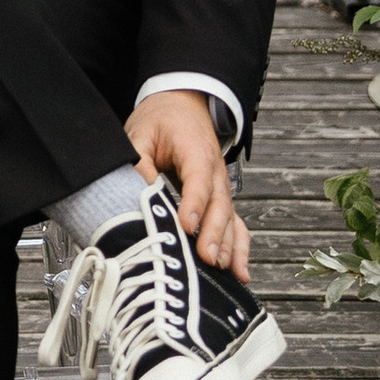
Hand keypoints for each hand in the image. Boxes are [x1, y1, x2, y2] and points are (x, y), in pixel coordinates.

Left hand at [125, 87, 249, 280]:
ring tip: (224, 272)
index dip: (193, 203)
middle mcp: (214, 171)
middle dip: (214, 233)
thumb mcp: (141, 132)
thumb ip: (139, 160)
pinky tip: (241, 274)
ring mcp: (220, 187)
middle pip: (218, 205)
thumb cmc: (160, 120)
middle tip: (207, 258)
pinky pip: (235, 225)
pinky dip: (240, 248)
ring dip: (229, 246)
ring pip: (231, 219)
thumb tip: (138, 191)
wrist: (182, 105)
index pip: (197, 179)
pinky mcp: (219, 199)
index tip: (186, 225)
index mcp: (195, 150)